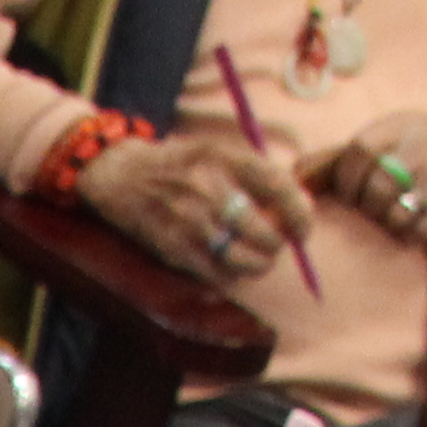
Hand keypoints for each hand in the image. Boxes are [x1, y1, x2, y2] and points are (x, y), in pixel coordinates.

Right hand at [72, 133, 313, 286]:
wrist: (122, 175)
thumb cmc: (180, 164)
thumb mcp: (219, 151)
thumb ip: (257, 173)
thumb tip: (298, 206)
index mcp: (227, 158)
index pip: (280, 189)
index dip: (300, 214)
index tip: (303, 227)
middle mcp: (210, 188)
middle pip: (266, 233)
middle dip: (278, 245)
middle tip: (275, 245)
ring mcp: (191, 221)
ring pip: (244, 260)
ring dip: (258, 266)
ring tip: (257, 260)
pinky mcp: (174, 247)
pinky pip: (217, 275)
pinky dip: (231, 276)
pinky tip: (228, 266)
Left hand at [315, 112, 426, 250]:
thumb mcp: (399, 137)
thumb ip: (353, 152)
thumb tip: (295, 172)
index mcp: (403, 123)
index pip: (359, 150)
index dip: (346, 179)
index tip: (350, 194)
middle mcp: (425, 141)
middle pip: (376, 187)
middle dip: (369, 208)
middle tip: (377, 209)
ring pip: (395, 212)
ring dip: (391, 223)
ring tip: (401, 215)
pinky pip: (419, 229)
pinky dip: (413, 235)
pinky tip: (420, 225)